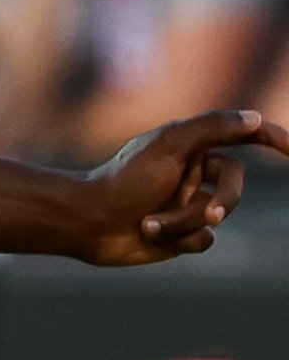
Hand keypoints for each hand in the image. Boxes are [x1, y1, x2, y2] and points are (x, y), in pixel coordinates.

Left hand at [64, 107, 288, 265]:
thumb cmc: (125, 180)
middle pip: (236, 184)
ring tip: (150, 224)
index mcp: (191, 146)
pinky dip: (181, 239)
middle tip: (208, 214)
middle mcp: (193, 172)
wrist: (90, 223)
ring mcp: (188, 202)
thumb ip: (213, 127)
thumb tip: (254, 118)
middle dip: (223, 201)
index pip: (242, 135)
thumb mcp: (170, 145)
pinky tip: (152, 235)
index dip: (273, 138)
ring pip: (218, 216)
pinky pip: (204, 241)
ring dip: (186, 222)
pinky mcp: (181, 232)